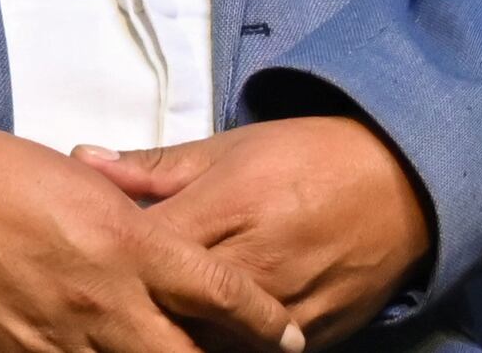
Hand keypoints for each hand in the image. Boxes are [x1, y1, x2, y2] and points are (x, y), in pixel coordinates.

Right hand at [0, 120, 300, 352]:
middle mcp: (106, 299)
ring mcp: (62, 337)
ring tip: (159, 352)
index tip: (288, 338)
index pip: (225, 295)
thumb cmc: (5, 176)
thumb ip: (142, 228)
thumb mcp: (89, 187)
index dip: (268, 323)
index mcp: (128, 244)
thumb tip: (185, 261)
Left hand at [75, 118, 436, 346]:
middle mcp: (257, 267)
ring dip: (180, 335)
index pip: (147, 249)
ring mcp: (289, 309)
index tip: (81, 254)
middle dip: (139, 306)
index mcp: (225, 211)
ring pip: (214, 344)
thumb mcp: (224, 149)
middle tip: (105, 302)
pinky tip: (200, 337)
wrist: (401, 184)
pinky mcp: (317, 336)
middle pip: (176, 307)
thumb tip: (81, 157)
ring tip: (144, 324)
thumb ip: (152, 166)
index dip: (110, 256)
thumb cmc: (304, 158)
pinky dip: (227, 349)